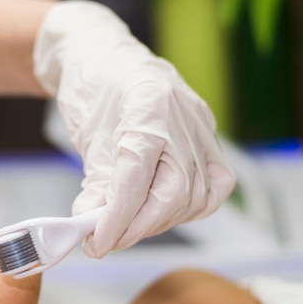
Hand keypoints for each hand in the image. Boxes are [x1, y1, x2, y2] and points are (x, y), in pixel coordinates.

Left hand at [34, 0, 234, 257]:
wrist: (108, 61)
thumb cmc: (94, 91)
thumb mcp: (89, 140)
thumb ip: (97, 187)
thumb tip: (99, 231)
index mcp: (148, 107)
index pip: (137, 179)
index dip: (116, 219)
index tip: (95, 242)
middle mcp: (183, 117)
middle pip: (174, 194)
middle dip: (137, 227)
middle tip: (107, 240)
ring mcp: (201, 126)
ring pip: (195, 196)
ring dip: (159, 221)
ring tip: (129, 225)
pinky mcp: (208, 136)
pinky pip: (215, 185)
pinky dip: (190, 207)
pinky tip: (165, 210)